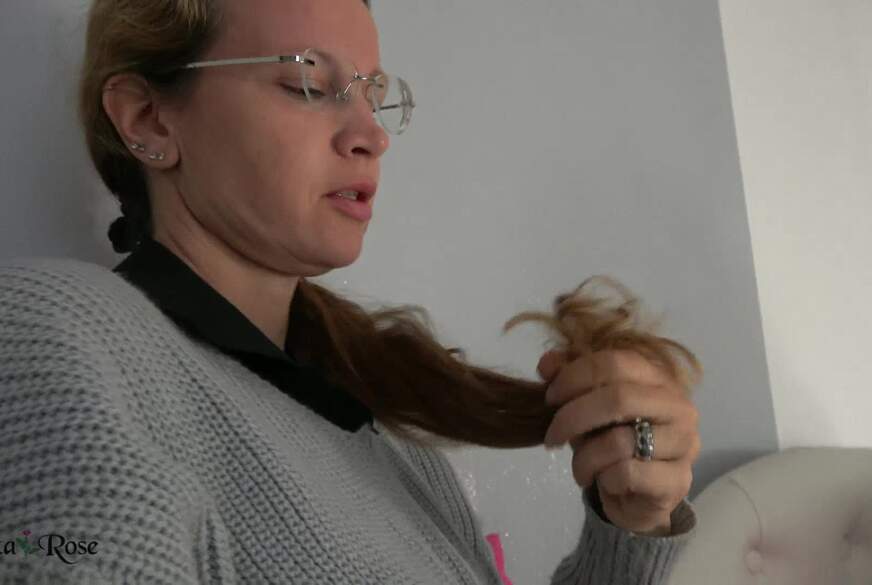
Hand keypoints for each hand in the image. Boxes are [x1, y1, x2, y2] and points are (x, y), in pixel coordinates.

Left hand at [538, 349, 700, 535]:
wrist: (636, 496)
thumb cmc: (611, 443)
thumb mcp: (585, 408)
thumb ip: (567, 380)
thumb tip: (546, 363)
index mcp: (657, 378)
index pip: (615, 362)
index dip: (575, 376)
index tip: (550, 397)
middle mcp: (678, 406)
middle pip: (618, 398)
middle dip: (573, 417)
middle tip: (552, 436)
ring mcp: (684, 443)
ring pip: (619, 441)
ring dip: (585, 457)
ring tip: (581, 467)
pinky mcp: (679, 480)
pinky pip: (627, 473)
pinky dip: (604, 479)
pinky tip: (604, 482)